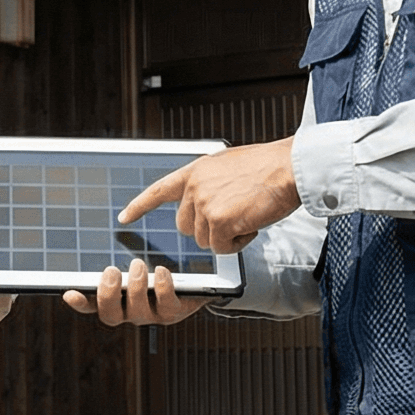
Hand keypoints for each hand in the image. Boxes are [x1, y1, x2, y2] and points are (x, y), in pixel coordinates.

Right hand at [63, 258, 204, 324]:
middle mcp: (129, 313)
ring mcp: (151, 315)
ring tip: (138, 264)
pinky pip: (166, 305)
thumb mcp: (131, 266)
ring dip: (136, 287)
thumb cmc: (153, 272)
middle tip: (111, 271)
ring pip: (137, 311)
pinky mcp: (173, 312)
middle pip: (111, 316)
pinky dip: (163, 287)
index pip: (92, 307)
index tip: (70, 292)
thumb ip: (116, 262)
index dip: (81, 303)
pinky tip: (161, 271)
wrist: (190, 285)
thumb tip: (105, 236)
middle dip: (109, 295)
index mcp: (116, 302)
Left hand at [120, 139, 299, 253]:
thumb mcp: (227, 166)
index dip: (140, 206)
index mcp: (195, 171)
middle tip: (234, 215)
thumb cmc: (268, 167)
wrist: (290, 167)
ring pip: (204, 240)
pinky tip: (251, 225)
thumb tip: (205, 203)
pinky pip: (221, 248)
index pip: (159, 190)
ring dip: (226, 236)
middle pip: (186, 227)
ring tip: (247, 215)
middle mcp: (195, 187)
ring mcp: (205, 204)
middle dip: (208, 228)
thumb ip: (209, 183)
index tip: (124, 218)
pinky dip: (237, 243)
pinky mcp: (219, 222)